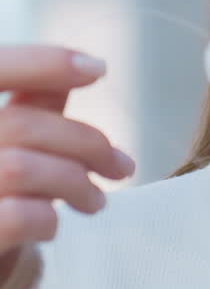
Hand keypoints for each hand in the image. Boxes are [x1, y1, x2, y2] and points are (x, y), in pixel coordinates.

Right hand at [0, 44, 135, 285]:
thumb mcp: (8, 149)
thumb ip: (32, 110)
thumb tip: (84, 66)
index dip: (43, 62)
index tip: (99, 69)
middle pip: (22, 123)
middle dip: (85, 142)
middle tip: (120, 166)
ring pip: (22, 168)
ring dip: (74, 183)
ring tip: (95, 201)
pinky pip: (16, 216)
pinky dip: (47, 217)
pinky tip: (53, 225)